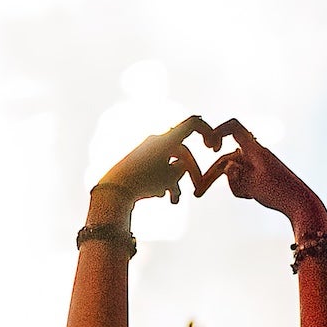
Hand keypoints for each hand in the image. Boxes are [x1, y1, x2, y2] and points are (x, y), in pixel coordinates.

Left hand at [92, 116, 210, 210]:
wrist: (114, 190)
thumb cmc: (144, 182)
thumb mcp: (171, 177)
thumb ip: (182, 168)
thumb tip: (180, 164)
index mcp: (167, 139)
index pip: (192, 125)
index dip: (207, 132)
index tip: (213, 147)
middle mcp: (156, 141)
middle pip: (181, 152)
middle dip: (191, 171)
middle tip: (197, 188)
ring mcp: (146, 151)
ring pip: (168, 163)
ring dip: (175, 182)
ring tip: (175, 201)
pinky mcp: (137, 161)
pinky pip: (156, 169)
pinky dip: (162, 181)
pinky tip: (160, 195)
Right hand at [198, 119, 324, 231]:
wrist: (300, 203)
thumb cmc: (279, 192)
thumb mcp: (251, 183)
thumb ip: (235, 174)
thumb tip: (226, 166)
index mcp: (255, 150)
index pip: (234, 128)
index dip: (218, 132)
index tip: (208, 146)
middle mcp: (254, 154)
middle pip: (226, 159)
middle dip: (211, 176)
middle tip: (198, 192)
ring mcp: (256, 166)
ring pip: (232, 172)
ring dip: (233, 185)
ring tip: (248, 194)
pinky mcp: (258, 176)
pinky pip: (241, 180)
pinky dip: (241, 189)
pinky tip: (252, 196)